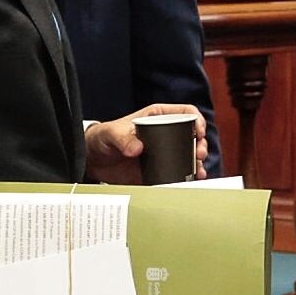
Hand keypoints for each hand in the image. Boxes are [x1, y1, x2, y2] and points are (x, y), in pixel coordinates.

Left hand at [83, 104, 207, 184]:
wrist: (94, 160)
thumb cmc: (103, 138)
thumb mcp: (111, 134)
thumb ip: (123, 139)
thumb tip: (137, 149)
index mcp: (157, 117)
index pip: (185, 113)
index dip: (197, 120)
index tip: (198, 131)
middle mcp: (165, 134)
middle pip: (192, 136)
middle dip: (201, 145)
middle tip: (199, 154)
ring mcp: (164, 153)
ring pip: (189, 155)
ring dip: (197, 163)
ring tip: (198, 171)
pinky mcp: (160, 169)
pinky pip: (178, 173)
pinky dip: (186, 178)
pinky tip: (191, 181)